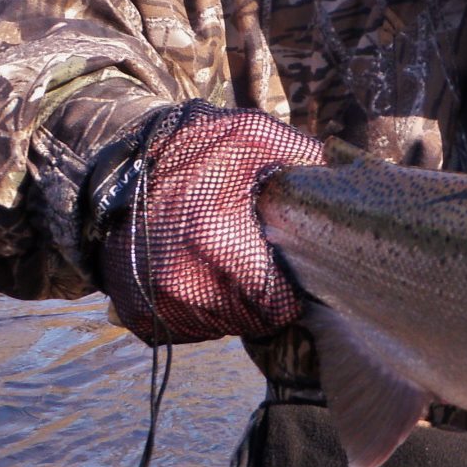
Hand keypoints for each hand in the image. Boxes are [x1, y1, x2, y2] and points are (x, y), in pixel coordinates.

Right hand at [100, 101, 324, 344]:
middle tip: (259, 260)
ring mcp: (156, 304)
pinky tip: (202, 274)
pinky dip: (201, 310)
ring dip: (233, 305)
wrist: (117, 163)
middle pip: (252, 320)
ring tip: (229, 263)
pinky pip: (189, 330)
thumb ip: (305, 160)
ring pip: (222, 327)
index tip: (289, 264)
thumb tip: (350, 183)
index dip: (292, 288)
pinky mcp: (139, 316)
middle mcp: (180, 282)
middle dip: (266, 296)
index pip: (279, 304)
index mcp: (215, 239)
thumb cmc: (195, 147)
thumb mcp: (253, 136)